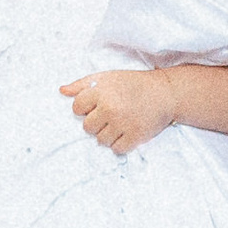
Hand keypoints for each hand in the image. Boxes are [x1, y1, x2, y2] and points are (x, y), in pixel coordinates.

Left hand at [62, 69, 176, 153]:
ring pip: (101, 140)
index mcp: (101, 91)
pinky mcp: (135, 136)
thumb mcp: (108, 77)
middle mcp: (110, 107)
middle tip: (111, 116)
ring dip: (108, 135)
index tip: (97, 106)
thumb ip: (83, 84)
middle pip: (87, 128)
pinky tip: (127, 133)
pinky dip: (121, 144)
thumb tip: (62, 91)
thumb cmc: (133, 84)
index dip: (85, 108)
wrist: (165, 93)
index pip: (77, 108)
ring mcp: (122, 123)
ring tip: (120, 123)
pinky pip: (117, 149)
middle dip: (96, 123)